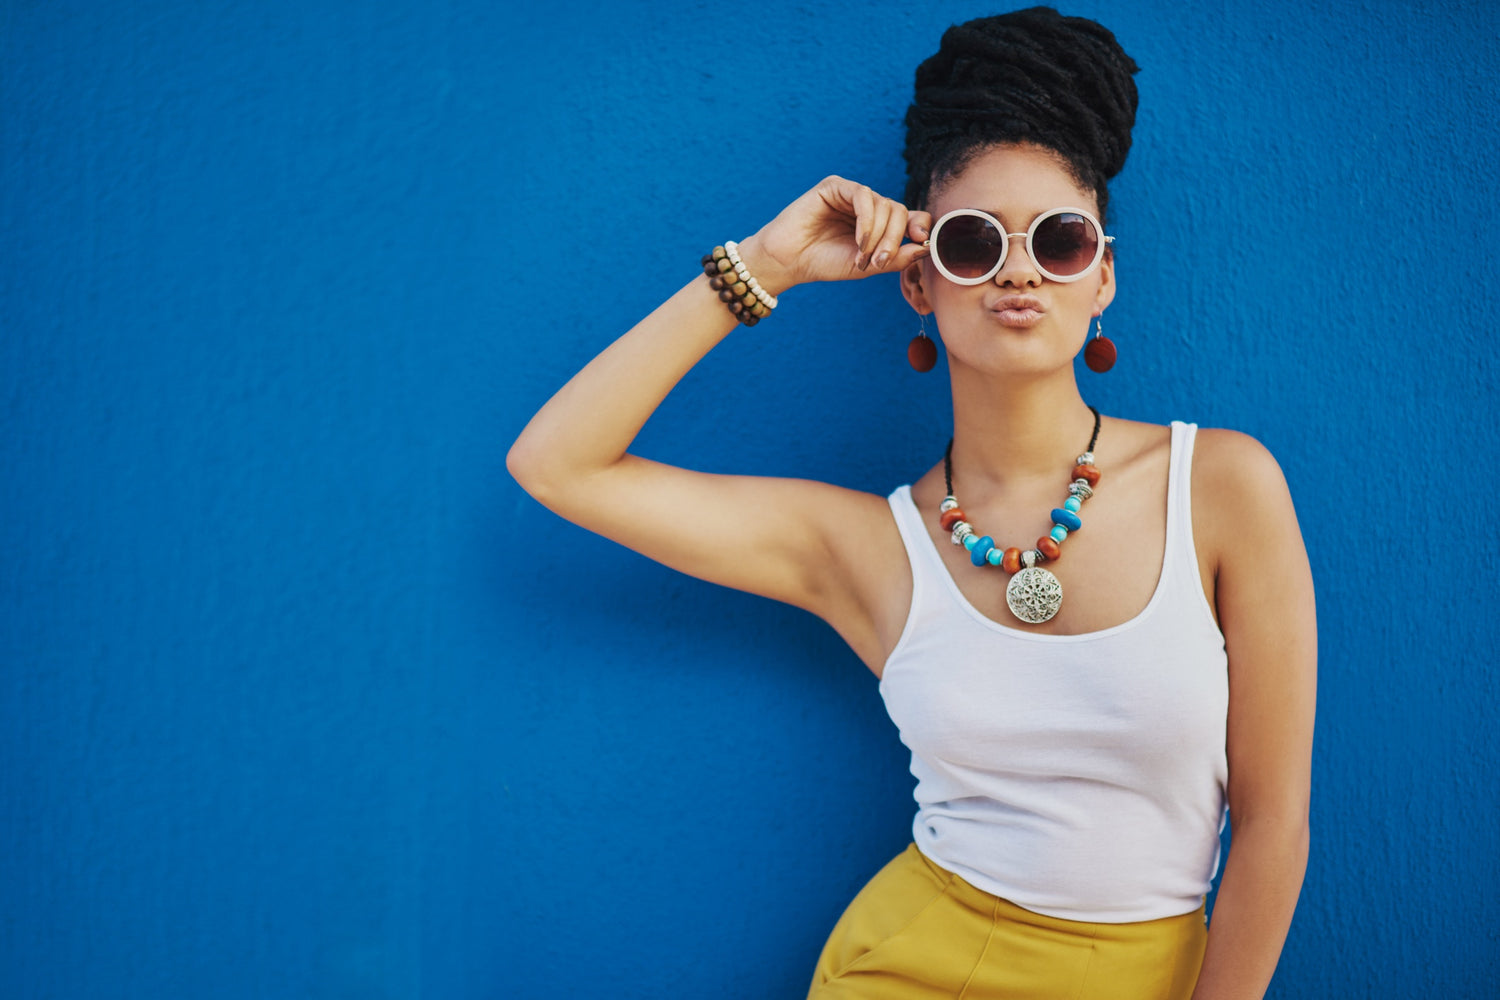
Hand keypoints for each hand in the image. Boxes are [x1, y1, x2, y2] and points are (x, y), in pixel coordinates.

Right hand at [734, 176, 931, 295]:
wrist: (789, 260)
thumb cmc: (825, 262)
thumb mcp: (867, 266)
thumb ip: (896, 258)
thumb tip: (927, 247)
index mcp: (878, 223)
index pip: (910, 216)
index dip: (921, 225)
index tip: (923, 241)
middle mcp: (868, 206)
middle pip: (899, 211)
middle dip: (894, 239)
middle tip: (879, 262)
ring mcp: (851, 194)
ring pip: (884, 204)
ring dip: (878, 234)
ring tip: (861, 255)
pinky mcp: (835, 186)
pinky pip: (863, 195)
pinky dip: (866, 220)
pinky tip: (859, 239)